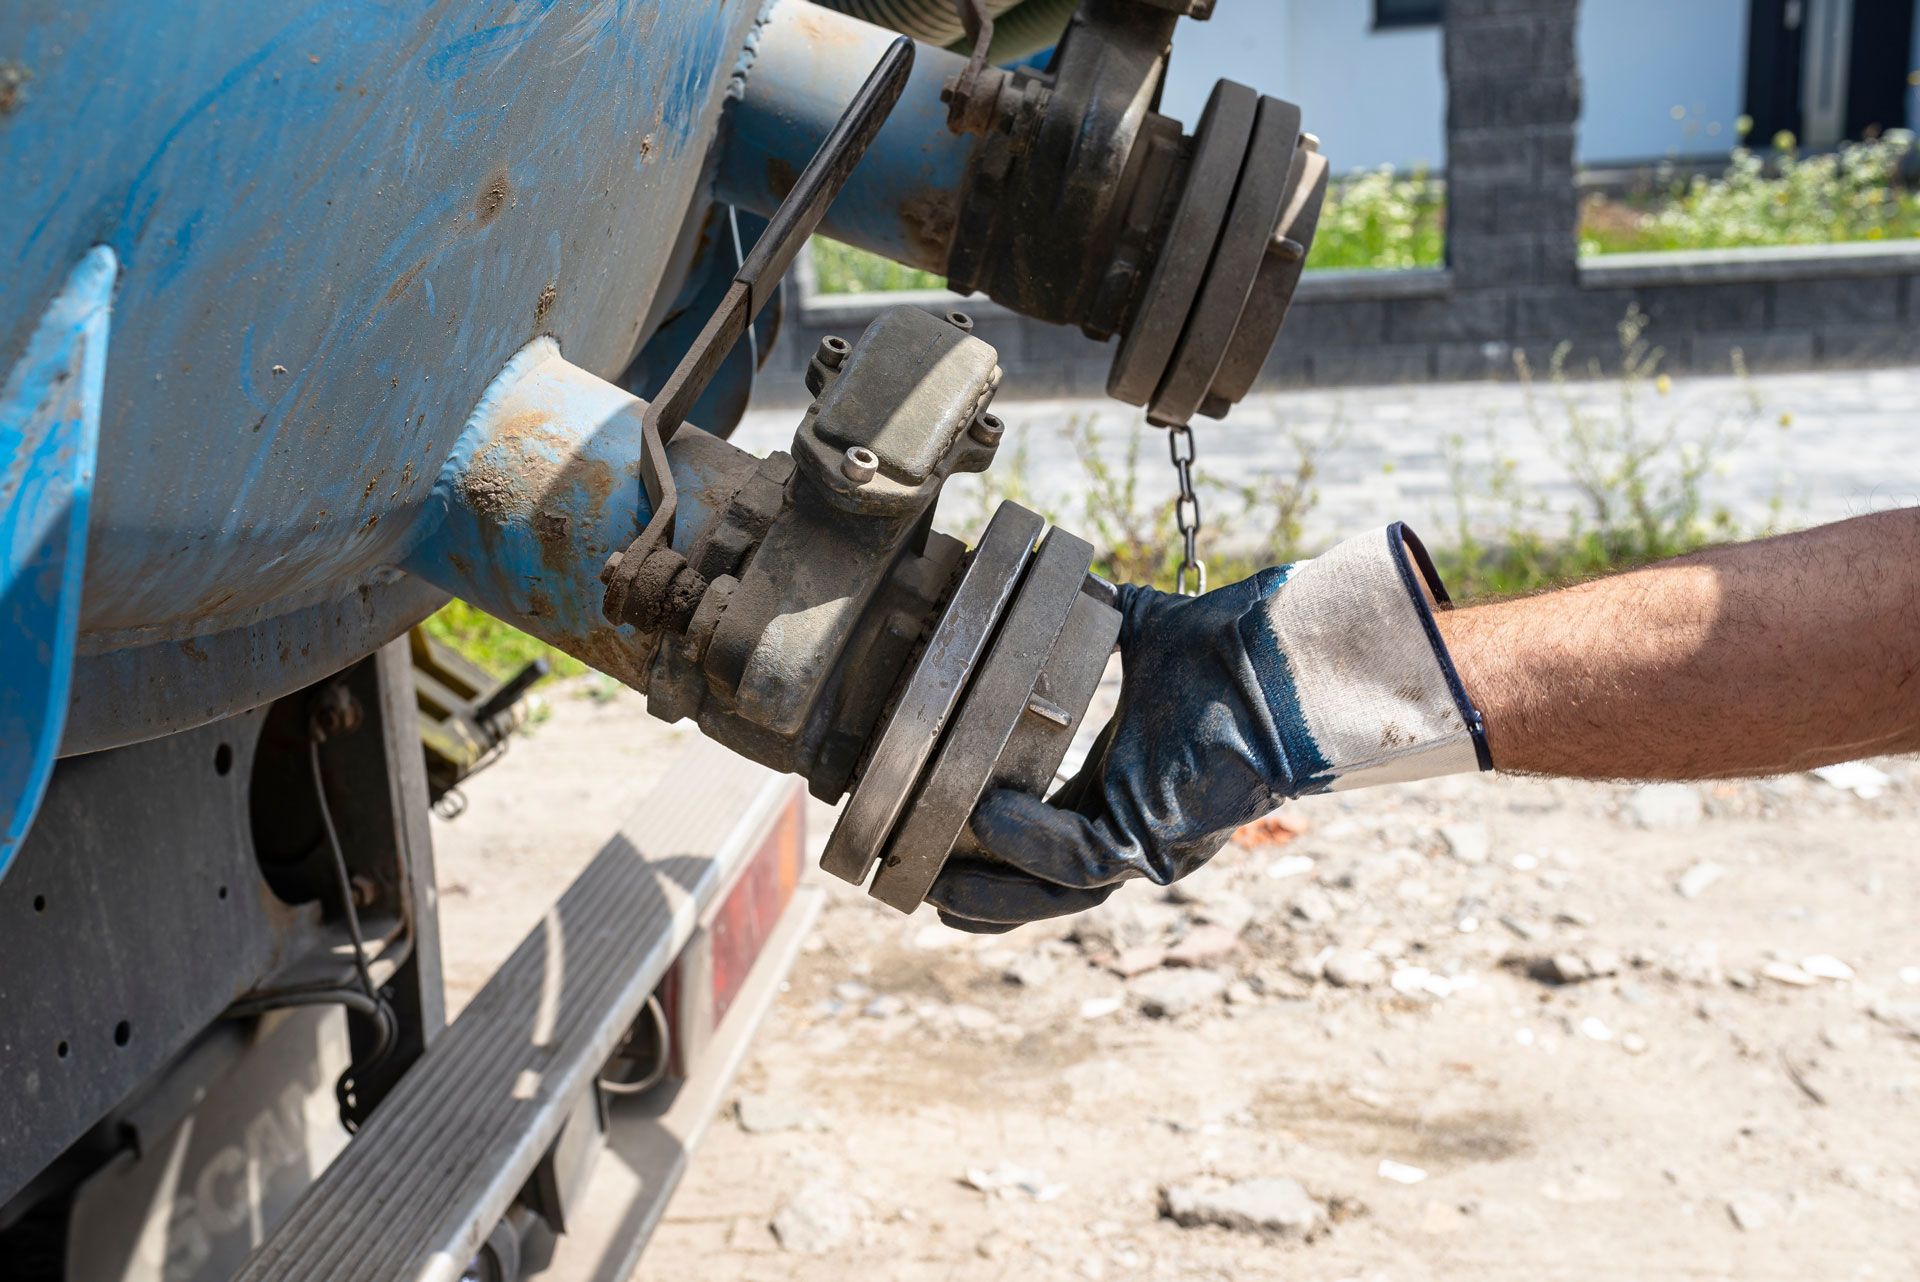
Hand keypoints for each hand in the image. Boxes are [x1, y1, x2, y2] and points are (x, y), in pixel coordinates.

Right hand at [928, 524, 1487, 932]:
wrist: (1280, 660)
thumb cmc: (1228, 649)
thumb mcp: (1135, 634)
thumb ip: (1090, 617)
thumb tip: (1050, 571)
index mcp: (1121, 789)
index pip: (1043, 833)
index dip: (987, 841)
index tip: (931, 836)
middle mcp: (1131, 828)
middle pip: (1039, 886)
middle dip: (976, 895)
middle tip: (914, 889)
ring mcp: (1146, 845)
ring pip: (1052, 895)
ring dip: (989, 895)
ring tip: (931, 887)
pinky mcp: (1157, 845)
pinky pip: (1079, 861)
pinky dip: (1027, 843)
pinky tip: (985, 816)